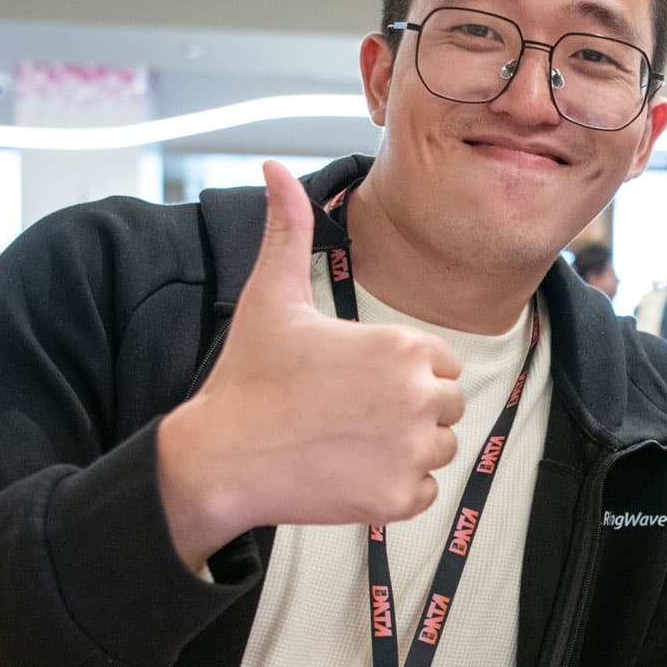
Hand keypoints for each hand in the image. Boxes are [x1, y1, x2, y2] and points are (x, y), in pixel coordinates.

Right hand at [157, 162, 466, 569]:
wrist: (220, 459)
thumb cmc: (249, 378)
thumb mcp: (270, 296)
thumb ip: (287, 229)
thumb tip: (274, 167)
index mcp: (404, 347)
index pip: (439, 363)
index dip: (400, 372)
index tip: (355, 381)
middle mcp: (418, 398)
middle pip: (446, 406)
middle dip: (407, 411)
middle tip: (348, 415)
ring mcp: (411, 452)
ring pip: (438, 449)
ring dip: (404, 450)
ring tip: (346, 442)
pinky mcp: (398, 499)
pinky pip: (424, 492)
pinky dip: (393, 489)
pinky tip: (347, 473)